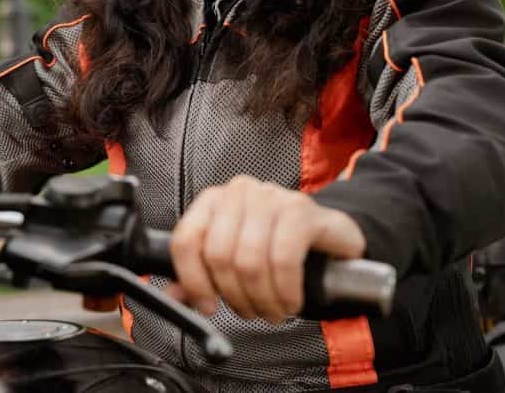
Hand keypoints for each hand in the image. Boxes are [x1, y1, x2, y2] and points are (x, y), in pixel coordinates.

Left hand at [165, 175, 365, 323]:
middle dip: (234, 296)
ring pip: (249, 261)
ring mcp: (271, 197)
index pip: (185, 240)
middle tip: (250, 311)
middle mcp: (239, 192)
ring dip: (262, 300)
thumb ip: (201, 277)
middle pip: (218, 255)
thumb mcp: (236, 261)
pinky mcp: (302, 210)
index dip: (193, 280)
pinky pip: (283, 260)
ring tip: (273, 310)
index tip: (207, 306)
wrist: (331, 238)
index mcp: (213, 201)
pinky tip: (291, 301)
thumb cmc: (278, 248)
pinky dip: (286, 292)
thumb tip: (173, 297)